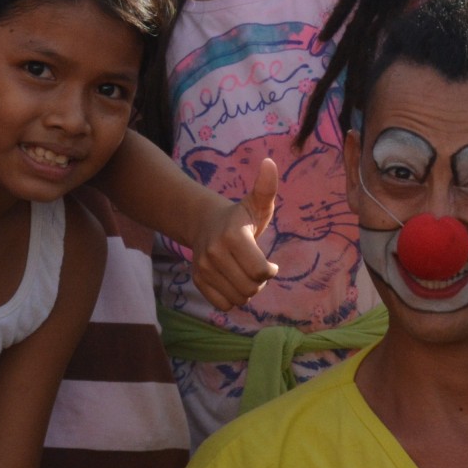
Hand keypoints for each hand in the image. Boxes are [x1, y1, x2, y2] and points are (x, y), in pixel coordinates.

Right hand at [190, 155, 280, 311]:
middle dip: (259, 282)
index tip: (269, 262)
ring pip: (238, 299)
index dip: (270, 270)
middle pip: (251, 288)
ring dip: (247, 291)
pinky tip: (232, 283)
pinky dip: (231, 298)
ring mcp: (204, 268)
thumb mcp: (255, 203)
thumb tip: (269, 162)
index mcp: (233, 236)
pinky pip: (223, 304)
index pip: (260, 272)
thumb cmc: (239, 216)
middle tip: (255, 268)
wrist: (203, 222)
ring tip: (244, 274)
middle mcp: (215, 253)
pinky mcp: (198, 280)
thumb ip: (266, 187)